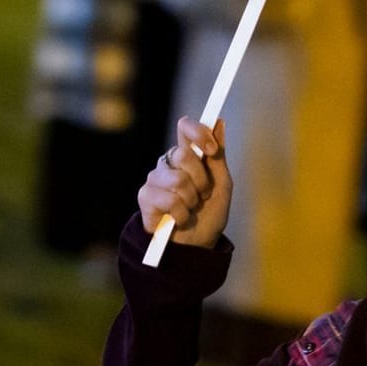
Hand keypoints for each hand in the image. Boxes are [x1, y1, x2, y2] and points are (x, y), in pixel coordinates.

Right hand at [139, 118, 232, 248]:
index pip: (185, 127)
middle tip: (204, 194)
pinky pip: (167, 199)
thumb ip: (218, 155)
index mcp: (188, 155)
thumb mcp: (221, 183)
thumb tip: (220, 121)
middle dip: (201, 179)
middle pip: (182, 154)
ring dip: (191, 199)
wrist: (197, 244)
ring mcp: (154, 180)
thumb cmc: (210, 212)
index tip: (211, 150)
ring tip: (192, 209)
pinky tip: (179, 219)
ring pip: (176, 179)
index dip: (197, 132)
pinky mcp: (145, 198)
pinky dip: (180, 213)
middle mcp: (168, 164)